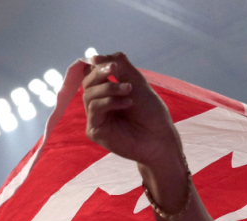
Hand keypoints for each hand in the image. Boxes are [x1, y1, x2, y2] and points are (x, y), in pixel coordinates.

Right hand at [82, 53, 183, 172]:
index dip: (97, 65)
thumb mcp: (136, 82)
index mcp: (107, 92)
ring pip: (89, 94)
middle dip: (101, 73)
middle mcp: (99, 104)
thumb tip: (95, 57)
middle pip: (87, 82)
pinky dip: (110, 102)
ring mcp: (96, 118)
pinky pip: (94, 109)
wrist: (159, 137)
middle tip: (115, 69)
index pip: (92, 73)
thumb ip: (119, 66)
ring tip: (129, 90)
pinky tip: (127, 103)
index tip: (112, 63)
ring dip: (109, 88)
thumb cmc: (151, 112)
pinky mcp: (95, 130)